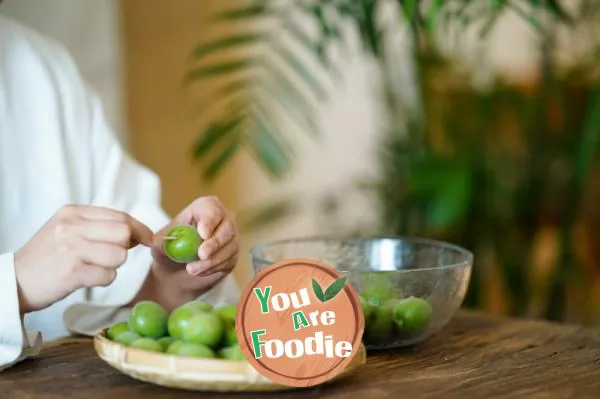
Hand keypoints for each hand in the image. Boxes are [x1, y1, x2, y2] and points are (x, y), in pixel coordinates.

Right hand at [14, 205, 152, 313]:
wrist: (14, 281)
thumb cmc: (48, 257)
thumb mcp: (68, 230)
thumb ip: (99, 226)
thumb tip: (136, 233)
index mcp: (73, 212)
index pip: (121, 216)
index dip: (139, 229)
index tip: (148, 239)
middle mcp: (72, 226)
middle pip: (124, 233)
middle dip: (125, 248)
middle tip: (111, 256)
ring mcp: (71, 249)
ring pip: (119, 255)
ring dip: (112, 266)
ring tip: (92, 267)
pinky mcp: (72, 272)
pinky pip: (108, 276)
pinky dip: (103, 280)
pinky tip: (85, 278)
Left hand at [151, 196, 238, 297]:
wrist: (175, 270)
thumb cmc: (170, 249)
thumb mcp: (161, 242)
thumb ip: (161, 240)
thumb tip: (156, 241)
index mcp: (205, 207)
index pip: (212, 209)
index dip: (209, 220)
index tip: (202, 234)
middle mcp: (222, 218)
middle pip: (226, 227)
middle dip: (214, 242)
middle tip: (201, 254)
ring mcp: (230, 237)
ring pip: (229, 246)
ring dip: (212, 260)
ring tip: (192, 269)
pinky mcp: (232, 254)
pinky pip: (228, 260)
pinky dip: (214, 268)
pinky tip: (200, 271)